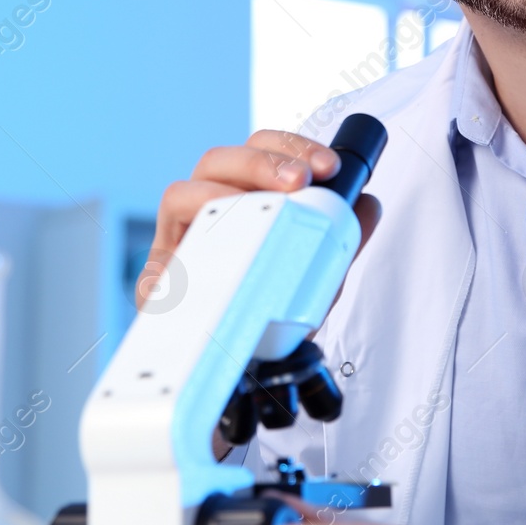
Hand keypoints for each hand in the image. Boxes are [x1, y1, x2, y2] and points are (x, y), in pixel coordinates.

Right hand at [145, 129, 381, 309]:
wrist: (244, 378)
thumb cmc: (273, 318)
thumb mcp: (318, 274)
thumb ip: (341, 239)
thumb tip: (368, 203)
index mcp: (239, 200)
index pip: (255, 152)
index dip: (288, 146)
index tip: (327, 165)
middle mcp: (204, 214)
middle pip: (216, 161)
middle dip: (261, 162)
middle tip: (301, 180)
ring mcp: (177, 246)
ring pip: (180, 194)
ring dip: (223, 191)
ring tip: (263, 209)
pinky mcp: (156, 286)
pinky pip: (158, 256)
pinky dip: (186, 247)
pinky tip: (216, 246)